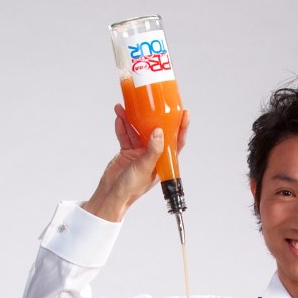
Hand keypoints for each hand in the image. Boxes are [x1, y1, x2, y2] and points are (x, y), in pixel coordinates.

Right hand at [83, 105, 189, 221]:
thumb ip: (152, 150)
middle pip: (155, 131)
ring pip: (137, 131)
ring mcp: (139, 152)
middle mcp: (153, 154)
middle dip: (151, 117)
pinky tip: (119, 118)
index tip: (185, 112)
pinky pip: (125, 135)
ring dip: (130, 120)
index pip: (176, 141)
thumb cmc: (131, 188)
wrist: (111, 195)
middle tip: (150, 102)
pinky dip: (122, 127)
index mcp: (163, 161)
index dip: (181, 127)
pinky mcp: (127, 151)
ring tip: (123, 108)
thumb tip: (159, 132)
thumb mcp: (145, 168)